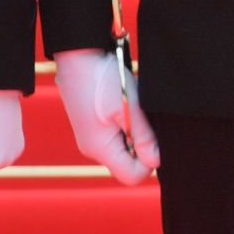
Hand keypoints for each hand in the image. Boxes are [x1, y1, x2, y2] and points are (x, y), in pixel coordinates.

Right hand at [53, 47, 160, 183]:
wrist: (78, 57)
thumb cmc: (101, 79)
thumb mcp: (128, 107)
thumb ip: (143, 137)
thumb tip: (156, 162)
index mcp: (100, 149)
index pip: (131, 176)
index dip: (150, 163)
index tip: (155, 139)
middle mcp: (94, 148)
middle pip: (129, 162)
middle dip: (144, 145)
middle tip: (145, 119)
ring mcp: (93, 138)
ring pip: (125, 147)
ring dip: (136, 131)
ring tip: (135, 108)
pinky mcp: (94, 126)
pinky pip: (118, 134)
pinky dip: (128, 123)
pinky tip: (128, 104)